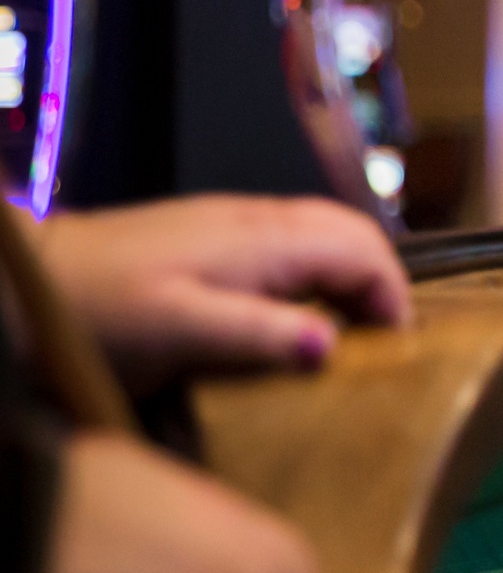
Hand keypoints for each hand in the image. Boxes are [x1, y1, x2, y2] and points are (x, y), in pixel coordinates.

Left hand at [32, 196, 410, 398]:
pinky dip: (316, 275)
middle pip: (354, 235)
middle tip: (383, 344)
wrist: (31, 280)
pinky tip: (294, 314)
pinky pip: (292, 244)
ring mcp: (235, 222)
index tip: (396, 353)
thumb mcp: (180, 332)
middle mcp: (260, 220)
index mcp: (265, 240)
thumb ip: (258, 335)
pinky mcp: (213, 235)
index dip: (394, 300)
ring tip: (348, 334)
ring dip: (351, 278)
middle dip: (382, 284)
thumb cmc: (101, 309)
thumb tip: (331, 346)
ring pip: (325, 235)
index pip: (367, 252)